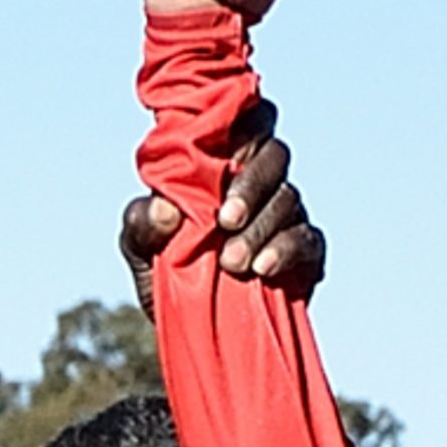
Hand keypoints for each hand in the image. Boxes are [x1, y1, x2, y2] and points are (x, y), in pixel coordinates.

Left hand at [122, 98, 326, 316]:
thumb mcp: (138, 247)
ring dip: (261, 229)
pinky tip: (264, 269)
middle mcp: (260, 181)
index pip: (246, 121)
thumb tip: (164, 209)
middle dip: (252, 185)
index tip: (223, 154)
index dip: (246, 122)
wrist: (189, 325)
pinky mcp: (305, 254)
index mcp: (222, 163)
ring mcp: (286, 215)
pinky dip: (288, 250)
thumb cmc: (162, 271)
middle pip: (275, 155)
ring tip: (232, 263)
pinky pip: (309, 240)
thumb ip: (140, 223)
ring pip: (289, 199)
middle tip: (224, 222)